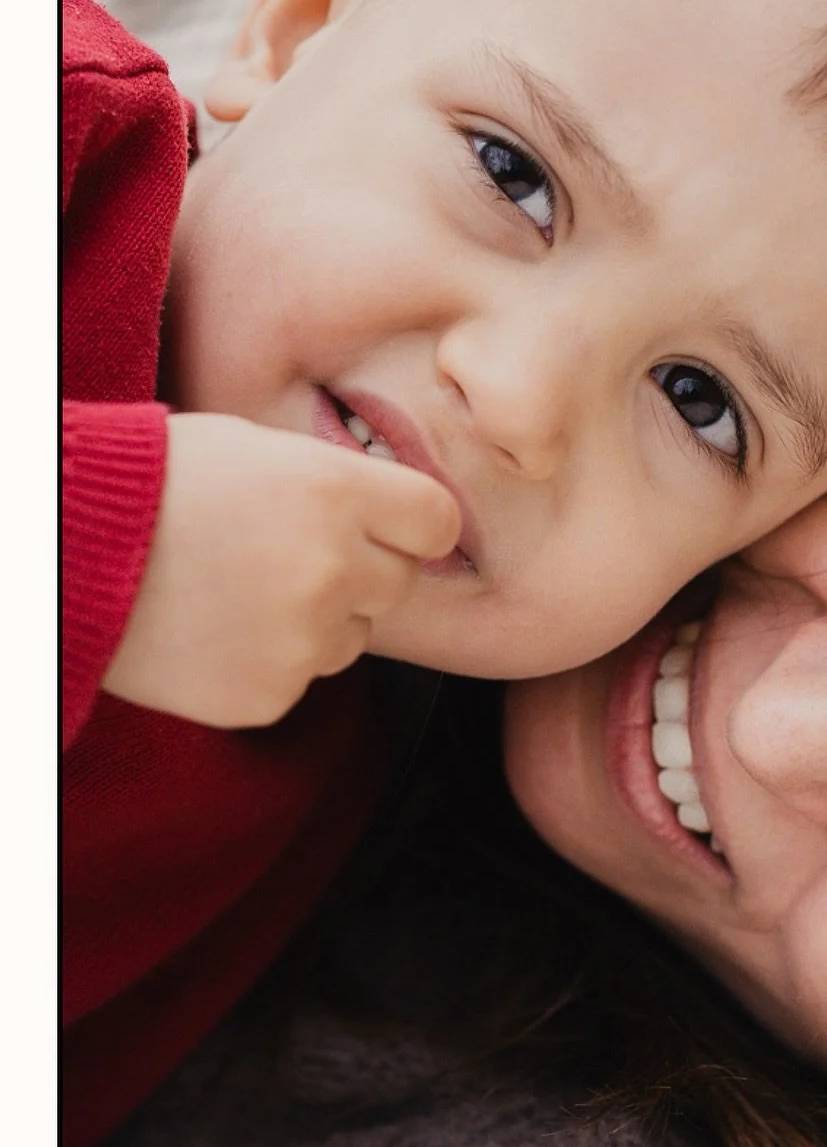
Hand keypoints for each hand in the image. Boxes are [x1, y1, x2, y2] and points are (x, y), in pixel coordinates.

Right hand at [102, 412, 460, 727]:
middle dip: (360, 573)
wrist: (68, 551)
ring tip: (239, 592)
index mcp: (338, 493)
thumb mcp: (258, 452)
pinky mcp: (270, 694)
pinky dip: (268, 663)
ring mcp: (304, 638)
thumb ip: (338, 488)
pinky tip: (215, 632)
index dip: (414, 527)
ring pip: (352, 638)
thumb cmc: (155, 485)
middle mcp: (335, 567)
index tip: (393, 531)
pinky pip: (300, 680)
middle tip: (286, 556)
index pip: (437, 523)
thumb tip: (393, 518)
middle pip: (398, 583)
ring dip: (317, 621)